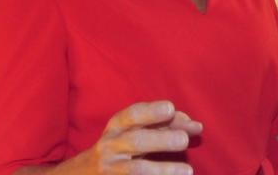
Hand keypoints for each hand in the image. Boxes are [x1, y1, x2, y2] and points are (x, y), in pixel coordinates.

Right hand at [82, 101, 201, 173]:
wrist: (84, 173)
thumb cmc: (118, 148)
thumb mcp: (132, 132)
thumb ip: (162, 126)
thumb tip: (193, 125)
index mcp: (116, 127)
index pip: (132, 115)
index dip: (151, 111)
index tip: (170, 108)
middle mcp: (111, 146)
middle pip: (135, 141)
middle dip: (160, 140)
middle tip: (184, 140)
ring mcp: (112, 169)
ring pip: (136, 170)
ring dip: (163, 169)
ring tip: (187, 170)